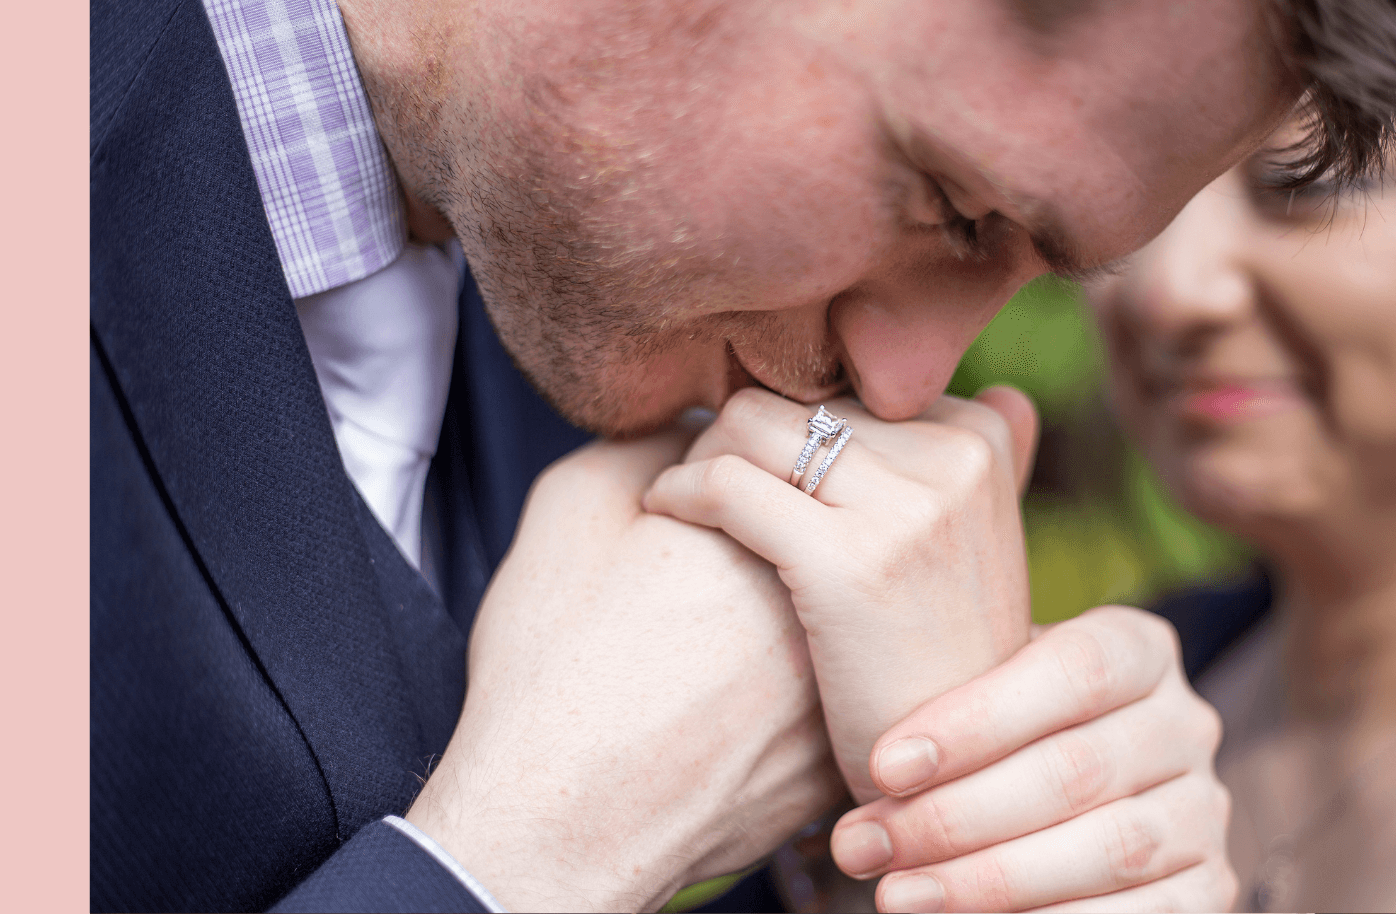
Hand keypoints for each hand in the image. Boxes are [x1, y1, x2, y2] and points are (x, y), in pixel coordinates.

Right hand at [405, 429, 843, 912]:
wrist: (560, 822)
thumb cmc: (553, 668)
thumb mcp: (574, 510)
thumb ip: (647, 440)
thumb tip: (697, 428)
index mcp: (765, 524)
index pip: (772, 456)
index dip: (717, 473)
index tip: (679, 512)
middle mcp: (826, 596)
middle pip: (813, 528)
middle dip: (772, 530)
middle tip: (701, 581)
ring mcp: (843, 683)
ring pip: (830, 610)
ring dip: (794, 601)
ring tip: (717, 639)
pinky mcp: (841, 755)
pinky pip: (829, 692)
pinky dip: (794, 682)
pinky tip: (735, 698)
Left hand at [643, 386, 1038, 802]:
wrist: (940, 785)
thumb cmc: (934, 665)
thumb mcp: (978, 554)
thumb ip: (975, 471)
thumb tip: (1003, 392)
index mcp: (982, 437)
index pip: (842, 382)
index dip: (782, 421)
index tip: (748, 464)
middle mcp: (956, 455)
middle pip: (792, 397)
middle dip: (735, 436)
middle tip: (698, 488)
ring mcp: (910, 508)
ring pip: (749, 425)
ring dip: (699, 457)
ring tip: (678, 503)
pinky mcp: (848, 561)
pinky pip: (726, 484)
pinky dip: (678, 492)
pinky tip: (660, 516)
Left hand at [831, 606, 1235, 912]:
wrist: (1053, 786)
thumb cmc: (992, 730)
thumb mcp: (979, 686)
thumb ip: (947, 688)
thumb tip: (872, 753)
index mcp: (1139, 650)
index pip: (1073, 671)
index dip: (975, 721)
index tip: (882, 765)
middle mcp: (1185, 724)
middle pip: (1076, 771)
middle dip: (954, 817)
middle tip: (861, 845)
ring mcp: (1205, 810)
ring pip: (1108, 849)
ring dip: (988, 882)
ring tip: (896, 895)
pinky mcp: (1212, 886)